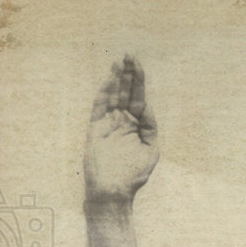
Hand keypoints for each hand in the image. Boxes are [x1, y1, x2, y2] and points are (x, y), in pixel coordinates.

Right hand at [84, 55, 158, 202]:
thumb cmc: (134, 175)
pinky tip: (108, 80)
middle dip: (128, 75)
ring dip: (116, 79)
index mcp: (137, 126)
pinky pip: (99, 108)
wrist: (114, 191)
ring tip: (120, 61)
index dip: (140, 84)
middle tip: (130, 55)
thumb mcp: (150, 150)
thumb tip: (146, 107)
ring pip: (113, 97)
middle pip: (126, 93)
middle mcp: (122, 122)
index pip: (140, 100)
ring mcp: (108, 124)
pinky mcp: (95, 129)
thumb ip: (150, 127)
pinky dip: (103, 94)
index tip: (140, 67)